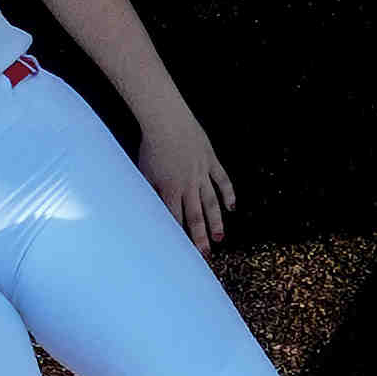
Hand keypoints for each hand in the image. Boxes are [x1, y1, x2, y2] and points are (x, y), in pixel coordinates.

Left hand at [131, 92, 238, 249]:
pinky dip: (228, 194)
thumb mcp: (144, 172)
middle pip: (195, 216)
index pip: (176, 219)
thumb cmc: (150, 146)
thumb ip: (149, 192)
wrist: (166, 120)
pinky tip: (232, 207)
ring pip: (211, 202)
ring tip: (220, 238)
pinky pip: (222, 180)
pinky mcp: (210, 161)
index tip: (183, 252)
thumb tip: (150, 210)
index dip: (180, 237)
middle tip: (206, 255)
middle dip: (200, 237)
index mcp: (169, 189)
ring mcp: (201, 173)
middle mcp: (187, 185)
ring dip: (216, 221)